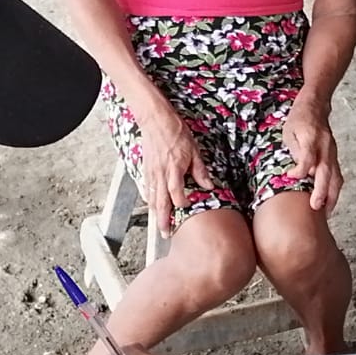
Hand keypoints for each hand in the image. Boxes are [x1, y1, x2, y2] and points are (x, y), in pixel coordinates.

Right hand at [138, 107, 212, 238]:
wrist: (155, 120)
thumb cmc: (175, 132)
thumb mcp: (194, 150)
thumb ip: (200, 170)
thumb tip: (209, 185)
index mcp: (174, 169)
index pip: (176, 194)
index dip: (181, 204)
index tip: (185, 209)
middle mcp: (160, 174)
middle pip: (161, 202)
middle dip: (162, 220)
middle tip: (164, 234)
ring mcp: (151, 172)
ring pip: (151, 197)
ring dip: (155, 212)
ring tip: (158, 224)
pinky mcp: (146, 169)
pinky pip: (146, 188)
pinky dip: (148, 199)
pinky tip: (150, 204)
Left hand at [283, 95, 343, 213]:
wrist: (316, 106)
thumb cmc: (299, 119)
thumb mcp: (289, 131)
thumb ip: (295, 150)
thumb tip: (297, 172)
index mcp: (311, 137)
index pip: (308, 156)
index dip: (300, 169)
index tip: (290, 177)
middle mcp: (325, 146)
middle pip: (326, 171)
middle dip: (322, 191)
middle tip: (316, 207)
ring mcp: (332, 153)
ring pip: (336, 177)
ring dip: (332, 196)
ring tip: (325, 213)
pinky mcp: (335, 158)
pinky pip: (337, 177)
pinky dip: (334, 191)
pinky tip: (328, 203)